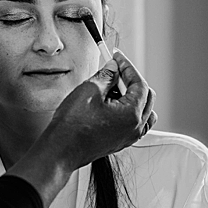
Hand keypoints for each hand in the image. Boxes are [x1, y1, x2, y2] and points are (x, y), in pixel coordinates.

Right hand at [46, 50, 156, 166]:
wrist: (61, 150)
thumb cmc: (72, 127)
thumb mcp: (89, 90)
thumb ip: (106, 76)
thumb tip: (113, 68)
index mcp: (132, 114)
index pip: (139, 84)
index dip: (128, 67)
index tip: (118, 58)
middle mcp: (135, 127)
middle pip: (145, 96)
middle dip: (131, 79)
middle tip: (115, 69)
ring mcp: (128, 136)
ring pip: (143, 110)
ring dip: (132, 96)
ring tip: (112, 88)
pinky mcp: (120, 141)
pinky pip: (134, 122)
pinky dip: (128, 110)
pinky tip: (112, 104)